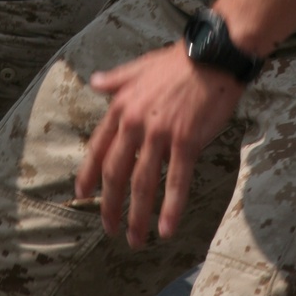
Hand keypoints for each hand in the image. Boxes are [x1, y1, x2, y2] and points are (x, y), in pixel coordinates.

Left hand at [76, 41, 242, 246]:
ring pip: (143, 183)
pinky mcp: (187, 141)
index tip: (82, 196)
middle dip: (110, 205)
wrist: (213, 55)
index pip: (98, 148)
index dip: (88, 175)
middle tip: (109, 229)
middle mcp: (135, 123)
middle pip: (116, 173)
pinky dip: (171, 208)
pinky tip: (167, 229)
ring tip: (135, 240)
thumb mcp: (139, 67)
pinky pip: (176, 181)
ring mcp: (160, 133)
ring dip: (138, 216)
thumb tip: (95, 81)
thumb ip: (116, 79)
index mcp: (121, 107)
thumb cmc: (178, 61)